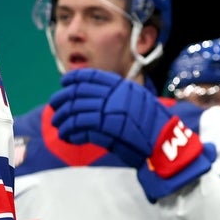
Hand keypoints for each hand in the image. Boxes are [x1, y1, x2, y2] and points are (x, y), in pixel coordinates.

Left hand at [49, 69, 213, 200]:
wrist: (165, 142)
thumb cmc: (152, 126)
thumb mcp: (136, 102)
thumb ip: (115, 98)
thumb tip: (92, 98)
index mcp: (121, 86)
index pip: (91, 76)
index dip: (74, 79)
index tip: (64, 83)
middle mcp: (114, 94)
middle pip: (78, 93)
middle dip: (62, 100)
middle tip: (54, 107)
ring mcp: (109, 110)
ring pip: (75, 111)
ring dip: (63, 119)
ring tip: (58, 126)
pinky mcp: (105, 128)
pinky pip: (80, 128)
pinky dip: (70, 132)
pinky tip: (68, 137)